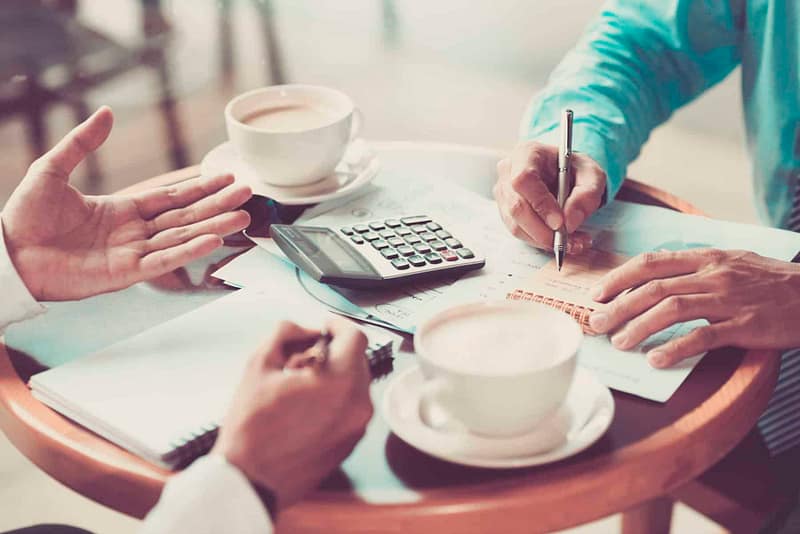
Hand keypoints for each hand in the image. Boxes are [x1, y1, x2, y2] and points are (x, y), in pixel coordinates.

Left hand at [1, 107, 251, 299]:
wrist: (7, 255)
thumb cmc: (24, 216)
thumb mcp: (52, 169)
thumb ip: (82, 143)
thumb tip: (105, 112)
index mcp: (122, 209)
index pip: (171, 195)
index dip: (200, 186)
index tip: (226, 178)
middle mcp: (134, 232)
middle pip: (186, 215)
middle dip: (217, 204)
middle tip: (247, 194)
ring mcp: (133, 254)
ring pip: (182, 237)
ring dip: (213, 226)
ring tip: (242, 217)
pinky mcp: (126, 273)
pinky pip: (164, 261)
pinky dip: (189, 250)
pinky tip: (212, 239)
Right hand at [213, 318, 372, 513]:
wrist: (250, 481)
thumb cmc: (251, 428)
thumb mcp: (259, 365)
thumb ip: (285, 334)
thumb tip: (302, 329)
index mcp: (341, 381)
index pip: (354, 336)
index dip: (337, 324)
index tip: (322, 325)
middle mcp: (358, 404)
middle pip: (356, 359)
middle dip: (330, 352)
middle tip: (297, 359)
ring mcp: (357, 427)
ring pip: (354, 384)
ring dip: (332, 376)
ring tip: (296, 387)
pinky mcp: (351, 444)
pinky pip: (350, 408)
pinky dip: (334, 399)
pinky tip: (303, 408)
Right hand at [493, 141, 605, 252]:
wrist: (564, 175)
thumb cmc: (574, 170)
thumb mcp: (592, 175)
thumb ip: (587, 194)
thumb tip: (570, 220)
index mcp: (527, 153)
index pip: (523, 179)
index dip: (540, 203)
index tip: (560, 222)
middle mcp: (508, 172)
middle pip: (516, 207)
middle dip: (542, 230)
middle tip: (566, 239)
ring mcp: (503, 193)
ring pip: (515, 225)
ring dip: (543, 240)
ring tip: (572, 242)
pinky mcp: (505, 212)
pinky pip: (519, 233)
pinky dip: (541, 242)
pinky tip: (560, 240)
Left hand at [588, 249, 799, 367]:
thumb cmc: (772, 282)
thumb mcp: (733, 263)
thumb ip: (696, 269)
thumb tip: (656, 281)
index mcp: (707, 258)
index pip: (652, 262)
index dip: (620, 277)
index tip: (598, 293)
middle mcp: (714, 275)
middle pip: (654, 287)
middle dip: (619, 305)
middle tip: (597, 323)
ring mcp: (729, 299)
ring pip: (672, 308)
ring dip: (639, 326)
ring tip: (619, 343)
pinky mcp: (745, 325)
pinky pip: (703, 336)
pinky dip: (676, 348)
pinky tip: (656, 359)